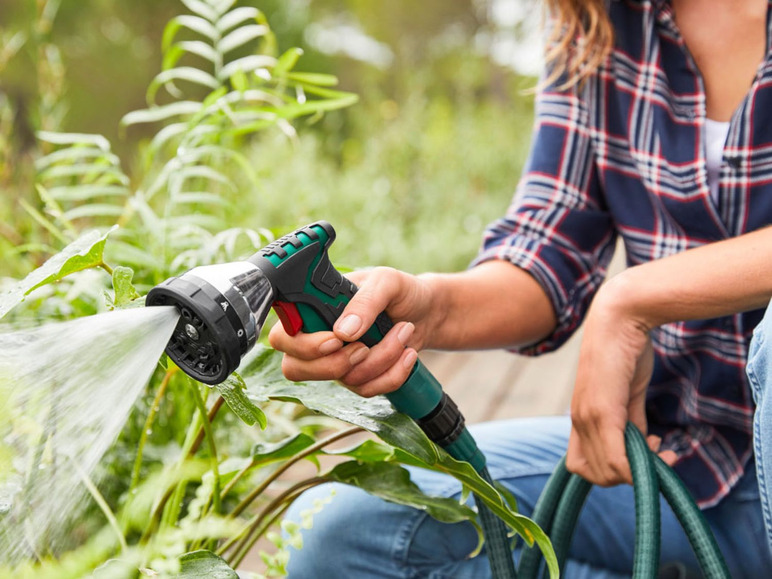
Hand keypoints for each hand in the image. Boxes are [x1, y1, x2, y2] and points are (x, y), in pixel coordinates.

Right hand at [268, 267, 436, 396]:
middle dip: (335, 364)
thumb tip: (343, 331)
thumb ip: (365, 301)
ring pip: (342, 379)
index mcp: (313, 307)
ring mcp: (335, 360)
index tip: (335, 339)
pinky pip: (366, 390)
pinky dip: (393, 374)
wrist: (428, 312)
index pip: (283, 334)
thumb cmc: (400, 291)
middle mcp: (317, 336)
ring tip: (403, 331)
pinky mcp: (358, 378)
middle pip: (296, 368)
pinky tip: (407, 353)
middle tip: (365, 345)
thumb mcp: (386, 282)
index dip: (302, 344)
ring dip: (381, 359)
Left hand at [566, 277, 676, 485]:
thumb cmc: (624, 350)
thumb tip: (642, 448)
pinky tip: (660, 447)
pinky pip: (616, 457)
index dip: (610, 471)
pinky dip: (637, 466)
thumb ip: (630, 423)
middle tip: (656, 454)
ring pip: (606, 471)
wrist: (620, 317)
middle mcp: (579, 420)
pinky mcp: (603, 409)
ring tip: (660, 448)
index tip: (641, 454)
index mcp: (580, 417)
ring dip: (637, 471)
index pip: (581, 466)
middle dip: (626, 476)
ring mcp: (588, 416)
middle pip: (595, 474)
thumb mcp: (627, 394)